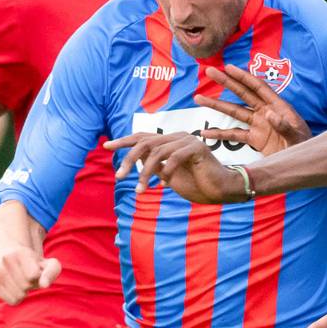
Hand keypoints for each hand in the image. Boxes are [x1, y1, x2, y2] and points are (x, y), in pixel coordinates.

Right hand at [0, 211, 59, 304]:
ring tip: (21, 281)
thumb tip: (44, 285)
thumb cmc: (33, 263)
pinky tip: (14, 287)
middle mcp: (6, 260)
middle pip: (26, 286)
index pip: (32, 275)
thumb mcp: (48, 263)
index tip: (36, 271)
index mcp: (21, 253)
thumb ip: (51, 272)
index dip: (37, 276)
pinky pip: (11, 301)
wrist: (8, 254)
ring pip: (18, 296)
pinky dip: (16, 297)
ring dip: (24, 292)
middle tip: (27, 277)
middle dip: (30, 284)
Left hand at [104, 130, 251, 204]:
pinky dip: (166, 171)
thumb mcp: (167, 175)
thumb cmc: (196, 184)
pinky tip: (163, 185)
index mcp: (170, 141)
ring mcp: (187, 140)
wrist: (220, 191)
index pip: (142, 137)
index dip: (123, 141)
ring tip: (140, 190)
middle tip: (118, 176)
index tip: (106, 147)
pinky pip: (174, 157)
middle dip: (129, 159)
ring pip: (157, 152)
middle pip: (145, 142)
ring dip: (145, 173)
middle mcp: (177, 136)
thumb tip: (135, 160)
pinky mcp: (197, 148)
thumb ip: (153, 165)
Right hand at [195, 63, 309, 155]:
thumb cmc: (304, 146)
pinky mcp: (254, 139)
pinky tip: (206, 133)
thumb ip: (284, 126)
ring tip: (198, 98)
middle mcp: (265, 112)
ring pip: (234, 112)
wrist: (304, 163)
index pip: (257, 87)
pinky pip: (234, 135)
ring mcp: (258, 125)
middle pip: (242, 93)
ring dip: (217, 105)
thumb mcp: (296, 137)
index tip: (227, 67)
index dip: (242, 76)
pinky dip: (220, 134)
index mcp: (277, 106)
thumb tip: (270, 115)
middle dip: (225, 82)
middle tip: (209, 71)